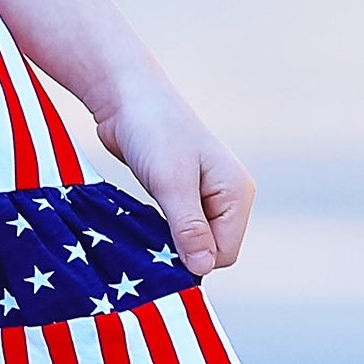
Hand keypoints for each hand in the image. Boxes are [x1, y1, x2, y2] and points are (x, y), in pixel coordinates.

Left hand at [95, 73, 253, 278]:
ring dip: (166, 240)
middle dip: (180, 249)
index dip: (193, 257)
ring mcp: (205, 195)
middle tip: (146, 235)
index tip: (158, 248)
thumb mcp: (171, 183)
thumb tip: (203, 268)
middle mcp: (227, 196)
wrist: (126, 96)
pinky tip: (140, 218)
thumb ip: (189, 227)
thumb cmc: (152, 131)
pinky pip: (175, 227)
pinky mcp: (181, 192)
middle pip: (210, 249)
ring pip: (190, 240)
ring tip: (142, 223)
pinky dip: (158, 229)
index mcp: (237, 193)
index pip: (224, 252)